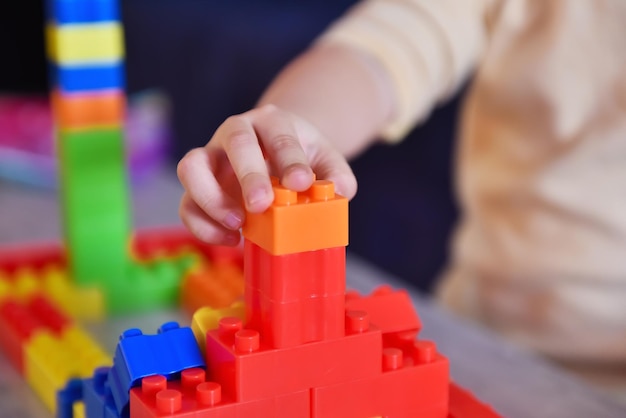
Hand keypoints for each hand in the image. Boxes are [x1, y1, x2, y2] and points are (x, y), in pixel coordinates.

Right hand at [177, 104, 356, 245]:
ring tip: (238, 224)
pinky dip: (203, 226)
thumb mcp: (326, 160)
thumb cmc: (301, 157)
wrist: (277, 152)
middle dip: (248, 174)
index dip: (289, 158)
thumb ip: (337, 173)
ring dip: (211, 198)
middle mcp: (235, 133)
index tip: (301, 183)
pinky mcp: (198, 187)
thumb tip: (340, 191)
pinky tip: (232, 240)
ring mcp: (211, 158)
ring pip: (192, 167)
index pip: (278, 133)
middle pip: (234, 141)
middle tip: (262, 205)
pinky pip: (187, 204)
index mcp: (271, 121)